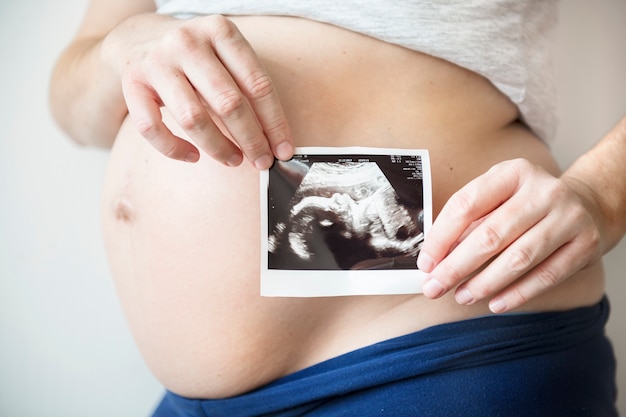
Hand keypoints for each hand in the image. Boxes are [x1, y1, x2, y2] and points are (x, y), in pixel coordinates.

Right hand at [102, 14, 292, 167]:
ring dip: (218, 147)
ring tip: (233, 160)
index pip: (257, 84)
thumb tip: (275, 139)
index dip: (274, 122)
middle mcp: (187, 42)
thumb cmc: (196, 55)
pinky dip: (174, 149)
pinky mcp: (132, 83)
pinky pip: (152, 127)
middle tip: (262, 162)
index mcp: (220, 31)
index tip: (283, 150)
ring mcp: (157, 62)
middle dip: (251, 139)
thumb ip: (247, 86)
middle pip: (229, 103)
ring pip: (193, 118)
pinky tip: (193, 156)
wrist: (138, 36)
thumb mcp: (225, 55)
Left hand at [417, 158, 604, 312]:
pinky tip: (496, 303)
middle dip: (456, 267)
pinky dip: (518, 293)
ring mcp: (568, 217)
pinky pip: (546, 276)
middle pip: (490, 235)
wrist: (590, 203)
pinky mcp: (586, 244)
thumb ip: (471, 221)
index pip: (466, 204)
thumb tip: (436, 257)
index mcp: (513, 173)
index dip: (441, 237)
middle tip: (435, 287)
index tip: (427, 262)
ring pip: (518, 258)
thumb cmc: (530, 203)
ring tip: (461, 296)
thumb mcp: (500, 196)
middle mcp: (543, 191)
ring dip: (484, 283)